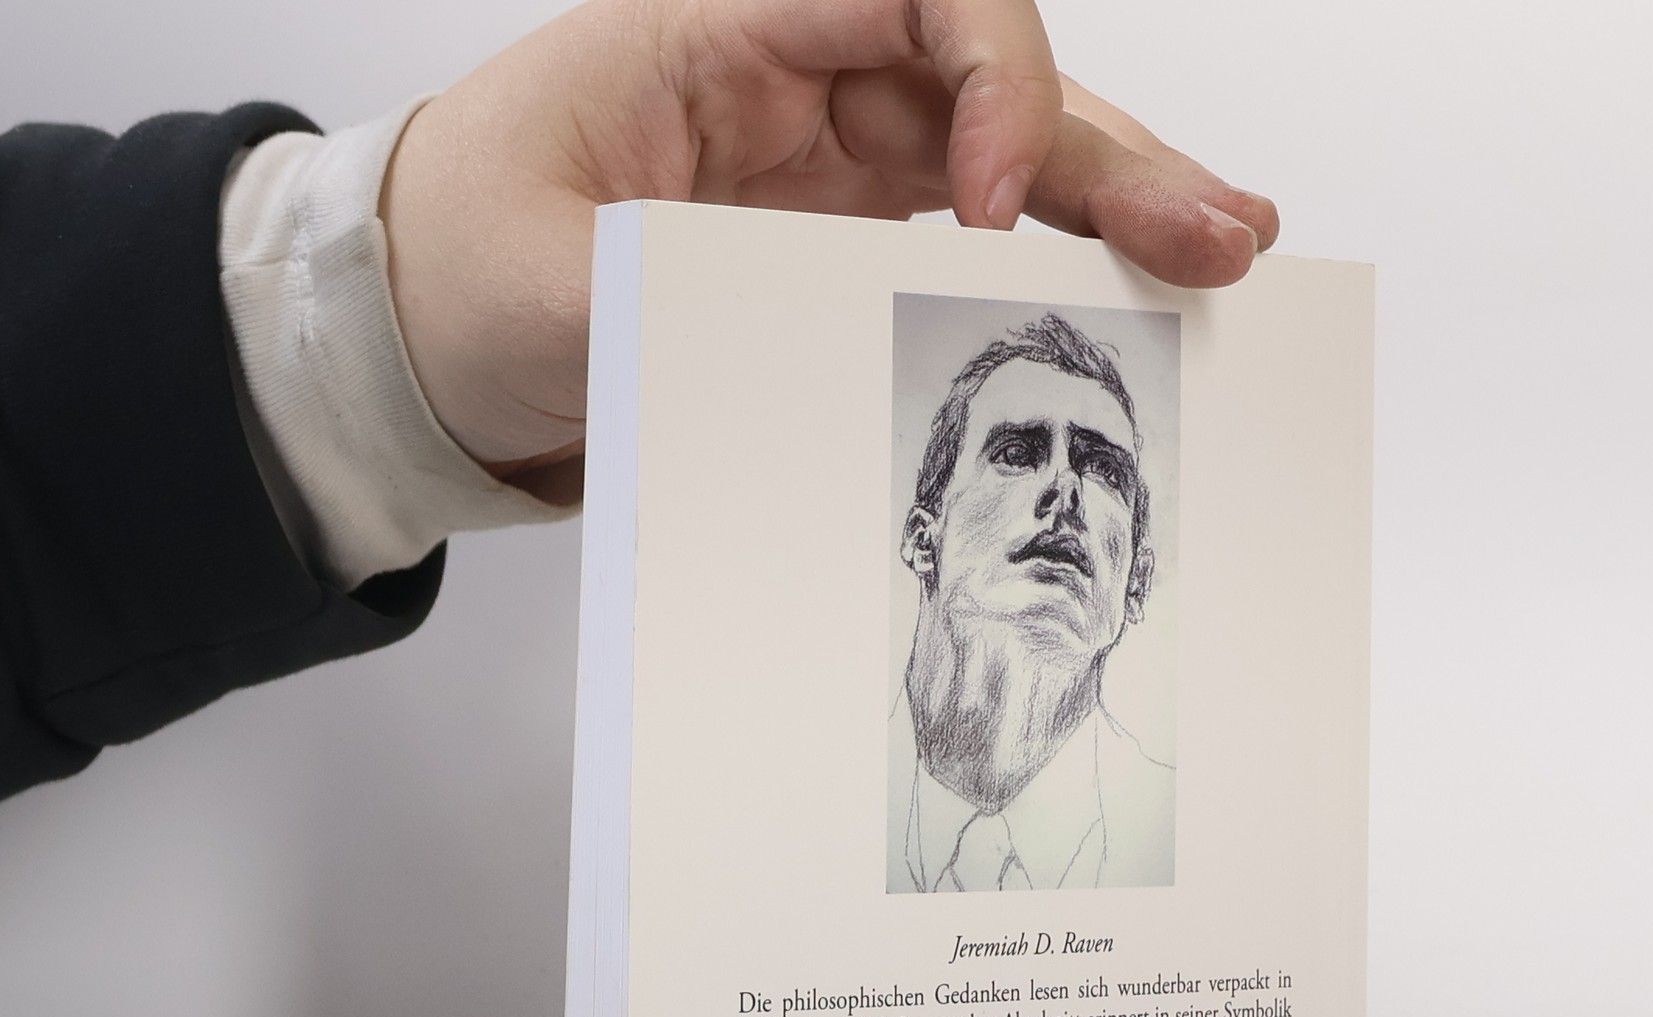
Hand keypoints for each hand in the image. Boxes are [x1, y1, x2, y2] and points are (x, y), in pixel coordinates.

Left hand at [381, 0, 1279, 500]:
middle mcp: (799, 76)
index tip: (993, 200)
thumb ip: (673, 299)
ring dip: (1119, 204)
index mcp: (719, 30)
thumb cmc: (457, 260)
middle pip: (992, 76)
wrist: (424, 325)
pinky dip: (1057, 261)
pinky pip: (974, 233)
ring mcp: (833, 156)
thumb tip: (811, 346)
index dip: (989, 77)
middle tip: (1211, 231)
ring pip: (1010, 153)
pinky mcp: (845, 233)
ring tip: (1224, 253)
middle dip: (1105, 152)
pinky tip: (1140, 283)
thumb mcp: (541, 282)